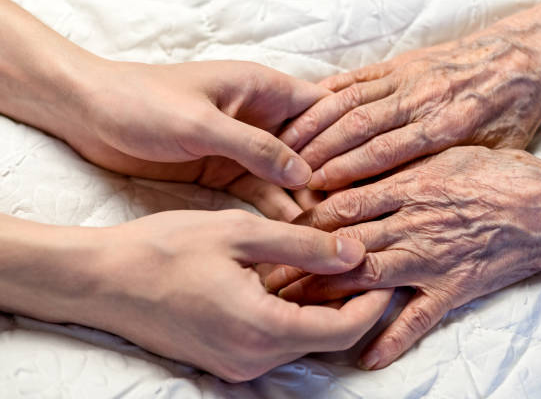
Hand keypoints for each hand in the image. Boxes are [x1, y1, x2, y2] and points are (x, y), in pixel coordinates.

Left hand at [0, 0, 328, 216]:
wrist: (91, 114)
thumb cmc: (142, 102)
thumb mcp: (201, 122)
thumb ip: (253, 146)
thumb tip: (303, 173)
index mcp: (260, 89)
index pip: (321, 108)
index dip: (343, 137)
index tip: (359, 173)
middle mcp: (260, 117)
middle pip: (312, 147)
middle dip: (329, 177)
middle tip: (348, 215)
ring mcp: (245, 147)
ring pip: (288, 175)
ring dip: (305, 200)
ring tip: (327, 232)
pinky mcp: (226, 171)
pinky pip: (261, 192)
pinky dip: (277, 210)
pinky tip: (294, 233)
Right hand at [63, 210, 391, 381]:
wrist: (101, 279)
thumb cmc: (163, 250)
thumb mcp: (239, 234)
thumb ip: (302, 246)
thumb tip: (353, 253)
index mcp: (262, 329)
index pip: (342, 330)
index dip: (372, 303)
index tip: (384, 273)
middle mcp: (252, 357)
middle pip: (325, 337)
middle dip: (349, 301)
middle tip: (359, 260)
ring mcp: (235, 361)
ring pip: (300, 338)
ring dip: (320, 304)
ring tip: (328, 262)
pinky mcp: (222, 355)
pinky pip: (273, 338)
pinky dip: (292, 310)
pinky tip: (290, 276)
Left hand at [269, 147, 540, 369]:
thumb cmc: (490, 173)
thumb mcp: (438, 154)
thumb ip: (390, 162)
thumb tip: (342, 168)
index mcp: (405, 186)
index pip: (339, 206)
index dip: (300, 221)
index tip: (270, 234)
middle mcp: (411, 224)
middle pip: (341, 246)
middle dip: (299, 264)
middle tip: (262, 278)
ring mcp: (430, 259)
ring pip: (366, 279)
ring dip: (326, 297)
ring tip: (290, 311)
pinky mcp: (452, 289)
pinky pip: (419, 318)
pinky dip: (394, 338)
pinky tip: (367, 356)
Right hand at [281, 0, 540, 190]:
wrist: (524, 58)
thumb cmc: (509, 114)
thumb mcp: (490, 152)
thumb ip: (445, 173)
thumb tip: (400, 201)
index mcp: (445, 127)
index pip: (383, 153)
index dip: (345, 170)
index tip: (316, 186)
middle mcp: (420, 100)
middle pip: (359, 128)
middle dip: (321, 150)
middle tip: (292, 170)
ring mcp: (408, 77)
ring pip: (352, 101)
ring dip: (316, 122)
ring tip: (288, 143)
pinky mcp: (402, 61)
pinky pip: (358, 77)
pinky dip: (329, 92)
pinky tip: (306, 106)